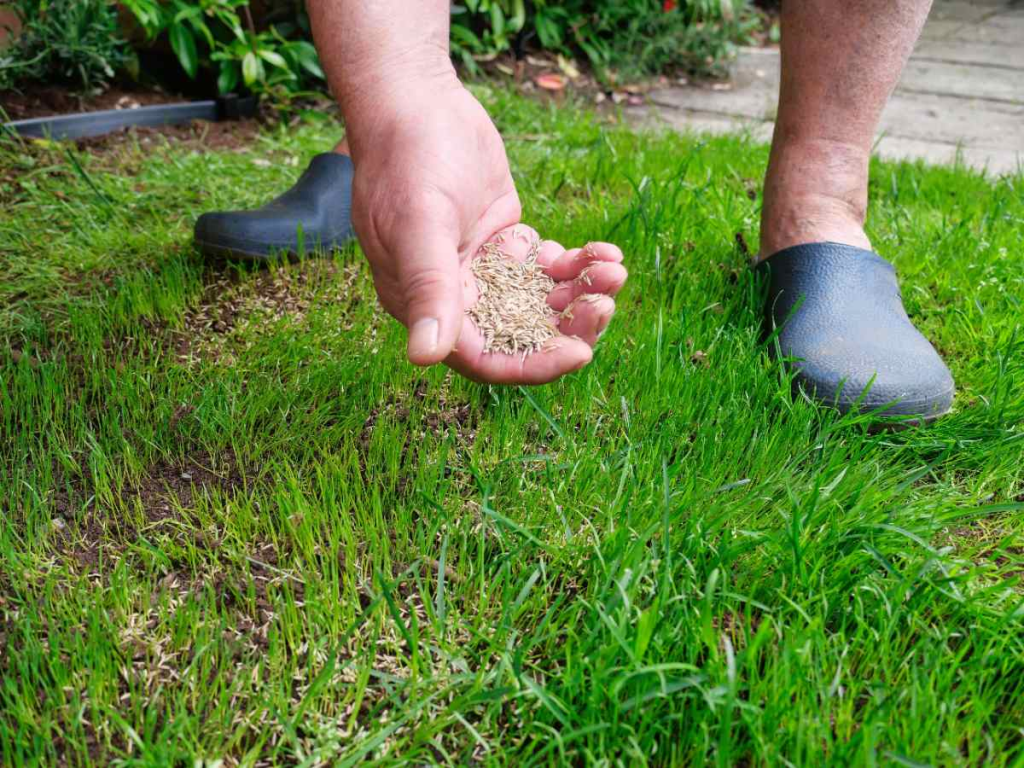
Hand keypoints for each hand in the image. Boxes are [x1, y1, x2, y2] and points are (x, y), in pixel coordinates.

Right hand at [344, 76, 625, 383]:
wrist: (416, 100)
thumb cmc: (408, 159)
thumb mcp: (419, 225)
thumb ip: (428, 289)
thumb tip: (424, 357)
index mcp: (427, 304)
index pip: (486, 358)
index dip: (533, 364)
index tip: (579, 352)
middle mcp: (457, 294)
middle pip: (523, 336)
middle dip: (569, 326)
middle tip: (605, 303)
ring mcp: (485, 268)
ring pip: (543, 302)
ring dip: (582, 293)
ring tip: (614, 269)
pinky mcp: (507, 241)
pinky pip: (549, 268)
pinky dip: (579, 264)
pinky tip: (604, 251)